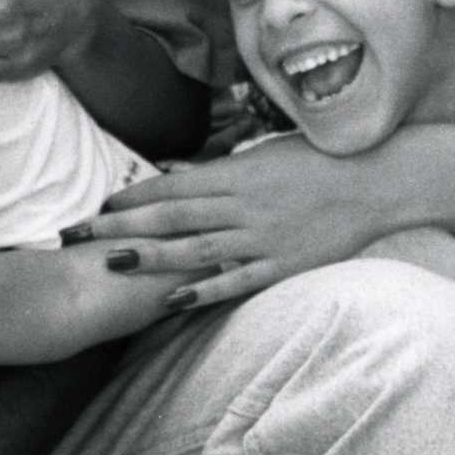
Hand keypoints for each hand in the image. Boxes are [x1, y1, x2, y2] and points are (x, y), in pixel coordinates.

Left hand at [71, 135, 382, 305]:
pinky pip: (237, 281)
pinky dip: (204, 291)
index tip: (96, 205)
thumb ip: (217, 168)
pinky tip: (171, 300)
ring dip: (150, 258)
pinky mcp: (284, 265)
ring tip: (111, 264)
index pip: (172, 187)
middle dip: (121, 226)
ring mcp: (263, 238)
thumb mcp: (264, 154)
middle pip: (171, 217)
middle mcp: (243, 206)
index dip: (131, 198)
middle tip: (77, 235)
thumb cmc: (318, 161)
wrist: (377, 182)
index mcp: (237, 175)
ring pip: (196, 249)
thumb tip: (173, 171)